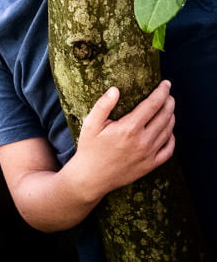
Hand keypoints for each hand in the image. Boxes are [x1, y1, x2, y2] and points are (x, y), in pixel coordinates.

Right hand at [71, 80, 175, 198]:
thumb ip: (103, 105)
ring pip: (168, 131)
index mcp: (129, 128)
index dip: (161, 92)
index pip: (152, 105)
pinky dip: (172, 138)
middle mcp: (142, 141)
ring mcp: (149, 154)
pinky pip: (169, 150)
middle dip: (169, 102)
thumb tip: (115, 89)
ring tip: (168, 108)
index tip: (166, 83)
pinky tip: (168, 131)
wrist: (92, 177)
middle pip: (164, 116)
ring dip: (171, 117)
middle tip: (168, 93)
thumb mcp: (90, 124)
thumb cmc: (89, 148)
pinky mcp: (150, 165)